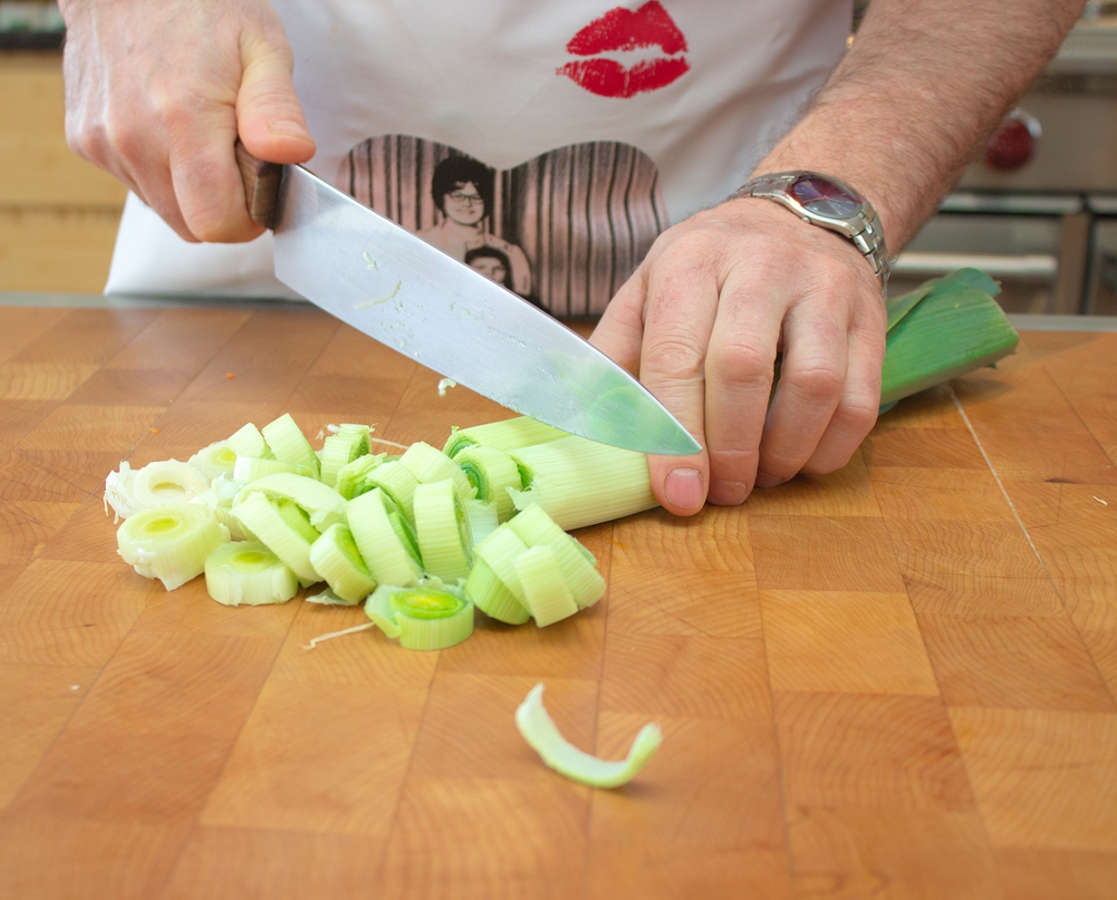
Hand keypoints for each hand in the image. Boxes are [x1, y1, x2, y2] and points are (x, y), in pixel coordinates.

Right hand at [59, 0, 314, 241]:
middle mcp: (134, 138)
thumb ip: (276, 109)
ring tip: (201, 133)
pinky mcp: (84, 141)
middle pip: (190, 226)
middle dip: (222, 206)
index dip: (247, 220)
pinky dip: (159, 169)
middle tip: (236, 158)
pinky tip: (167, 125)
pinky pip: (135, 183)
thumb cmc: (202, 6)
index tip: (261, 193)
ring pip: (163, 208)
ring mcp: (104, 142)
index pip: (215, 222)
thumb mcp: (261, 46)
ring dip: (189, 189)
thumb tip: (292, 153)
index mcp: (184, 119)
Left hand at [590, 196, 885, 514]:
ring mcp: (822, 289)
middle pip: (742, 370)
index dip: (674, 435)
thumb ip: (615, 353)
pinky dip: (832, 446)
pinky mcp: (869, 316)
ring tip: (763, 478)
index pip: (675, 356)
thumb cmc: (711, 268)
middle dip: (728, 449)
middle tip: (721, 493)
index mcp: (688, 265)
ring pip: (813, 385)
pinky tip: (804, 461)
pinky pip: (861, 396)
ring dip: (784, 453)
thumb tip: (575, 423)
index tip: (677, 493)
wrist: (800, 214)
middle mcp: (758, 269)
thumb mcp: (649, 291)